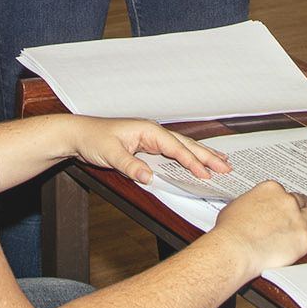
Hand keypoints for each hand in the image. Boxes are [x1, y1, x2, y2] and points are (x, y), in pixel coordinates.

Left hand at [69, 117, 231, 184]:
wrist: (79, 135)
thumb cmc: (93, 139)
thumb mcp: (111, 155)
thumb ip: (131, 166)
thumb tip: (149, 177)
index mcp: (148, 130)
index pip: (176, 148)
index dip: (192, 161)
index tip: (205, 173)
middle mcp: (153, 132)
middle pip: (186, 145)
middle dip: (207, 156)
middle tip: (227, 167)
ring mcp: (152, 139)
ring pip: (183, 147)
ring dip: (202, 155)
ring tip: (221, 161)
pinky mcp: (148, 147)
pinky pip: (174, 153)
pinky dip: (188, 158)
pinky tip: (195, 163)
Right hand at [212, 180, 306, 274]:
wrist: (235, 248)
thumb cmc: (231, 230)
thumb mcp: (237, 206)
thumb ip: (252, 203)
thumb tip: (253, 209)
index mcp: (271, 189)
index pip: (285, 193)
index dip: (285, 202)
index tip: (283, 209)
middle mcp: (287, 200)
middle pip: (302, 201)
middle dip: (300, 209)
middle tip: (296, 217)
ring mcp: (298, 218)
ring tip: (304, 228)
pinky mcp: (305, 237)